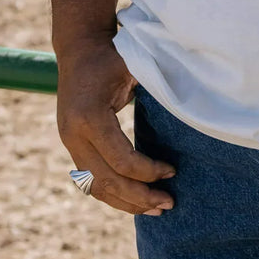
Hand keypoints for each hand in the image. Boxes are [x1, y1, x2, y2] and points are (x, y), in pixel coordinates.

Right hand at [56, 38, 175, 214]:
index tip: (172, 172)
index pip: (121, 159)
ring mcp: (69, 143)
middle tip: (168, 203)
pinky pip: (90, 180)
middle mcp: (74, 135)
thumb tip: (190, 109)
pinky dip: (112, 193)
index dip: (148, 172)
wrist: (78, 48)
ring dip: (125, 202)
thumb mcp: (133, 66)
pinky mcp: (72, 146)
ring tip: (155, 209)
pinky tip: (133, 200)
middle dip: (139, 197)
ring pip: (95, 187)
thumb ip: (155, 86)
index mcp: (89, 117)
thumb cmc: (111, 55)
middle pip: (106, 181)